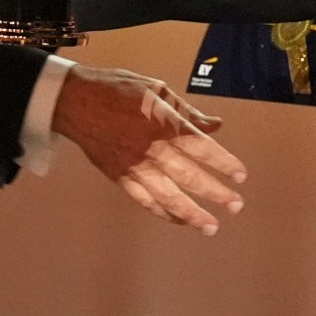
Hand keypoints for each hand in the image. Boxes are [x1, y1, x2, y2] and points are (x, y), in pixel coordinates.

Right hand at [53, 66, 247, 233]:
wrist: (75, 101)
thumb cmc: (116, 89)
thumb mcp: (156, 89)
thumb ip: (187, 112)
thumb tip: (215, 125)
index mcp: (164, 123)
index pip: (202, 148)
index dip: (224, 163)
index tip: (240, 176)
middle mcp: (152, 149)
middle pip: (191, 177)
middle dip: (217, 194)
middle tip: (236, 206)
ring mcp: (135, 166)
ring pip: (169, 196)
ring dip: (192, 214)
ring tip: (211, 226)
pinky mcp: (120, 177)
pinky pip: (145, 200)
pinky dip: (163, 213)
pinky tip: (180, 220)